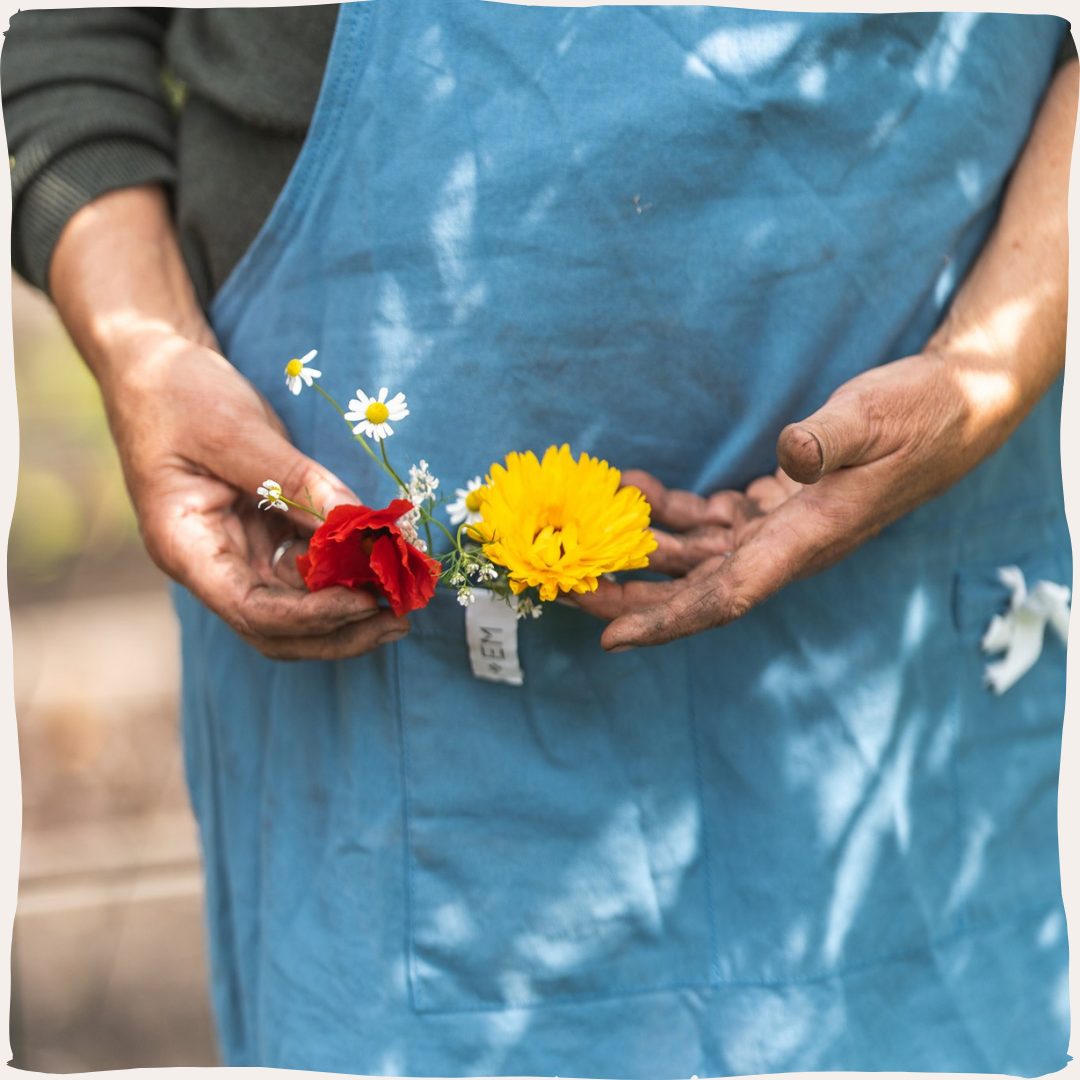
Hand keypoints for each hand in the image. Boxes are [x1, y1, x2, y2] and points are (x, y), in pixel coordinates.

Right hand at [102, 327, 411, 658]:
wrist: (156, 365)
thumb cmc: (178, 393)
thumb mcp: (235, 430)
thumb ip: (294, 479)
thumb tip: (357, 524)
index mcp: (186, 548)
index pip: (250, 610)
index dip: (311, 617)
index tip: (366, 601)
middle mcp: (212, 563)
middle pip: (278, 627)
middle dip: (340, 631)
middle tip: (399, 619)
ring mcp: (239, 552)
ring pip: (298, 607)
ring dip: (349, 609)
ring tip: (403, 599)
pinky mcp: (265, 534)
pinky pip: (308, 570)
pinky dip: (346, 573)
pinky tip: (384, 566)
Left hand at [573, 348, 1050, 650]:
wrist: (955, 408)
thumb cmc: (918, 414)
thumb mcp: (874, 416)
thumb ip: (829, 440)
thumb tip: (789, 455)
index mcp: (806, 537)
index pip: (726, 595)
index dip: (666, 619)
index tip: (611, 636)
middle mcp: (788, 544)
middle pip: (697, 587)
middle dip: (631, 593)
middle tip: (565, 589)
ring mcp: (784, 527)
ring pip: (699, 556)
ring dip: (643, 550)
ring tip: (585, 531)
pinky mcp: (782, 504)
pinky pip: (716, 521)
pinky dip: (674, 512)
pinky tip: (640, 489)